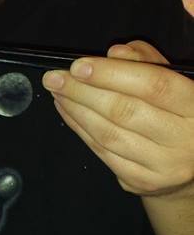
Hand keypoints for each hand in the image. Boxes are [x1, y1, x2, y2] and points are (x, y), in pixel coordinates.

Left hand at [42, 40, 193, 196]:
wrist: (192, 166)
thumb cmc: (180, 113)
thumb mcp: (175, 80)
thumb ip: (148, 61)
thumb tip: (113, 54)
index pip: (153, 86)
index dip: (112, 74)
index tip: (78, 66)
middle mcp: (186, 140)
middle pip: (125, 111)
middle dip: (82, 92)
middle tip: (54, 78)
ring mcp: (164, 166)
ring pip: (109, 135)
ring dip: (76, 110)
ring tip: (57, 92)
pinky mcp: (142, 181)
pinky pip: (103, 153)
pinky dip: (80, 130)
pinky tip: (67, 112)